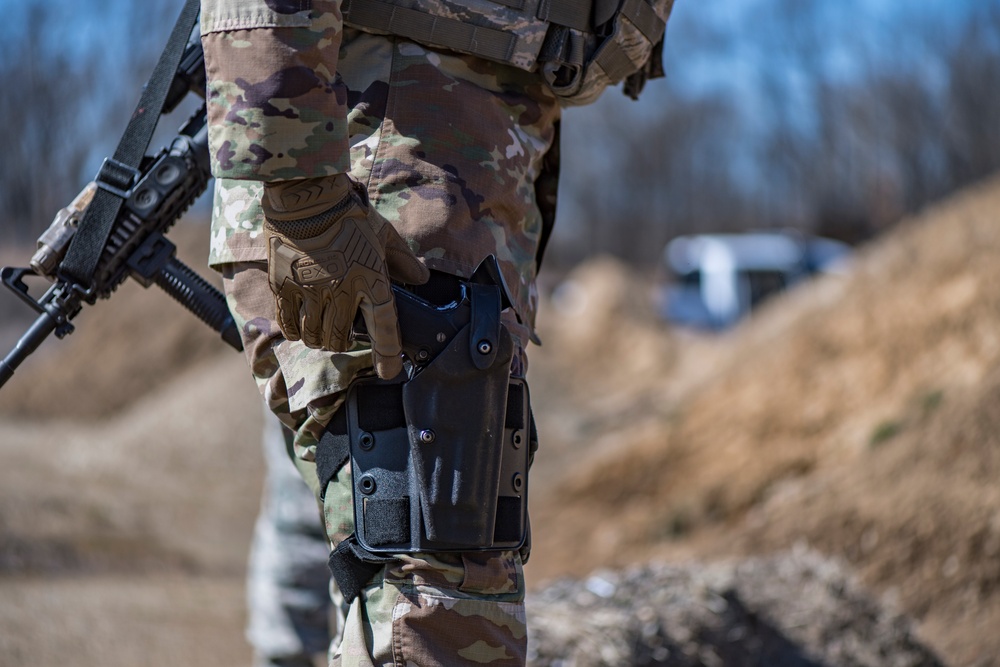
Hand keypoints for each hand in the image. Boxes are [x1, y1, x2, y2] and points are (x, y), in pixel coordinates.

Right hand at [262, 173, 428, 378]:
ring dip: (319, 340)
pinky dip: (295, 331)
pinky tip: (298, 327)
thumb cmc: (350, 214)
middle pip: (341, 340)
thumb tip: (422, 278)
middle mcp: (343, 293)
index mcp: (372, 281)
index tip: (389, 372)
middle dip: (343, 344)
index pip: (384, 328)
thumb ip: (403, 261)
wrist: (307, 197)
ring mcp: (312, 293)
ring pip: (315, 336)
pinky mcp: (286, 288)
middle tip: (344, 336)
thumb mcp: (384, 235)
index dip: (388, 355)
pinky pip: (289, 324)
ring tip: (321, 333)